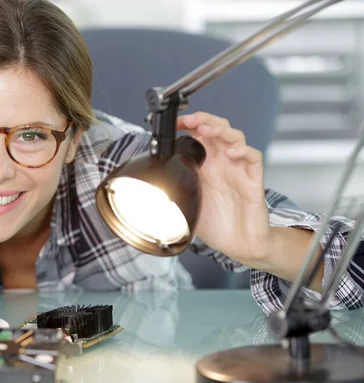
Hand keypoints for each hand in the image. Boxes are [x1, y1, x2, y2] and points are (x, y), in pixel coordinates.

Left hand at [177, 112, 269, 263]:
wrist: (239, 245)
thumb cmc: (215, 224)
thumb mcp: (186, 204)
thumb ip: (171, 192)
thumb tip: (146, 191)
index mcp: (205, 166)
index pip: (198, 136)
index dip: (188, 125)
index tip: (175, 123)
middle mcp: (222, 163)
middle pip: (217, 129)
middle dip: (203, 120)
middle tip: (190, 120)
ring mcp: (238, 169)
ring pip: (235, 137)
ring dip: (220, 129)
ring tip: (207, 130)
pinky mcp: (253, 179)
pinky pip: (253, 157)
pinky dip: (243, 150)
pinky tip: (231, 152)